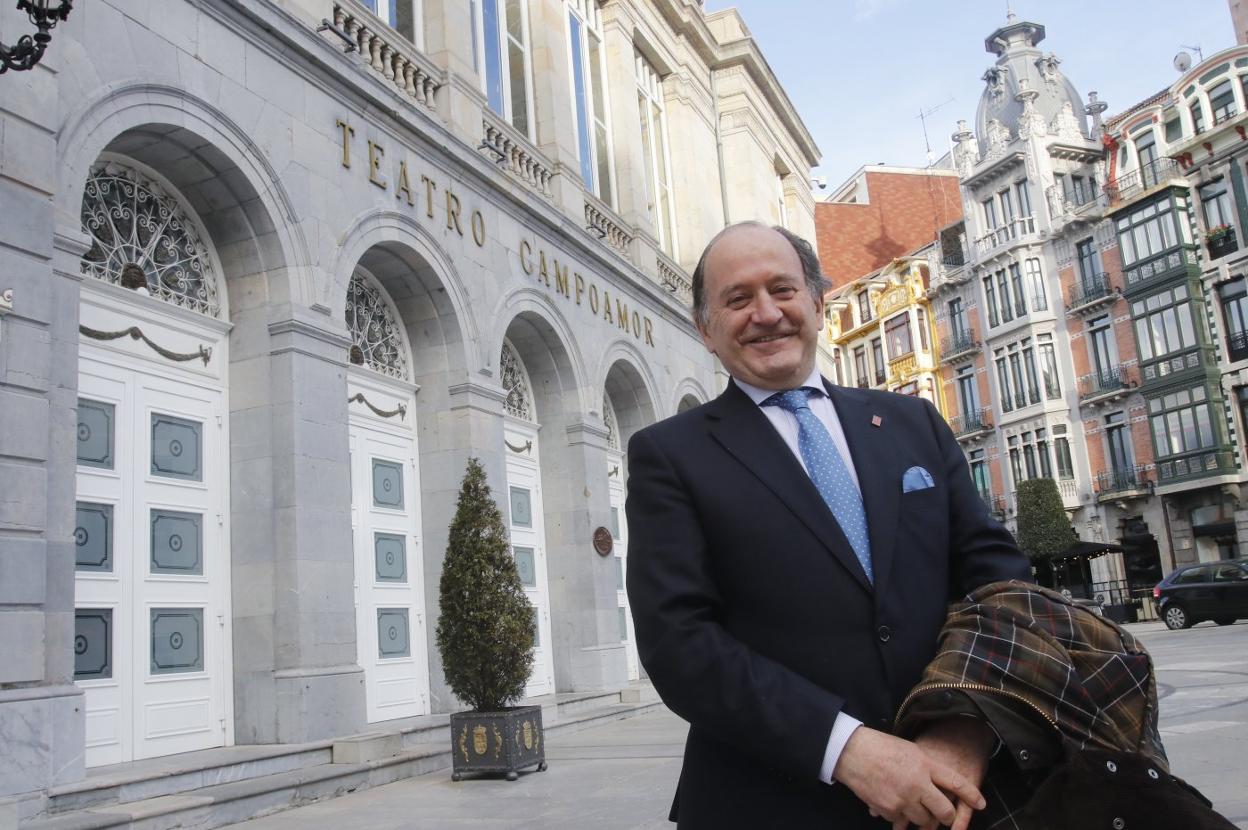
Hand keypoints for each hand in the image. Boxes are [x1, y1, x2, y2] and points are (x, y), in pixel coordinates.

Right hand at [833, 727, 984, 829]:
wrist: (851, 752)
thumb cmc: (880, 747)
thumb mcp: (910, 750)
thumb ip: (927, 768)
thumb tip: (940, 785)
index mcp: (925, 765)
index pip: (956, 783)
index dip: (972, 795)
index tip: (981, 804)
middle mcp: (917, 784)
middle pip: (944, 811)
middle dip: (947, 817)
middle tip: (945, 815)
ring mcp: (902, 799)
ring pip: (924, 821)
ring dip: (922, 817)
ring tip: (914, 806)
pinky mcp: (887, 809)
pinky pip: (901, 820)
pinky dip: (900, 815)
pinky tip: (893, 802)